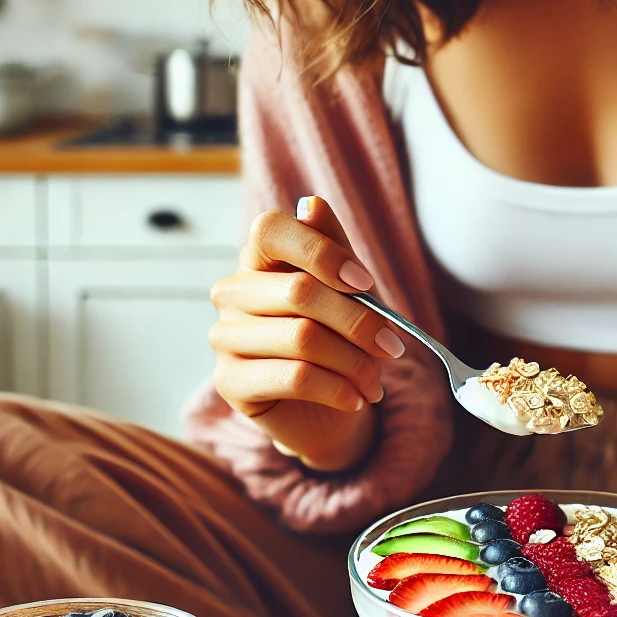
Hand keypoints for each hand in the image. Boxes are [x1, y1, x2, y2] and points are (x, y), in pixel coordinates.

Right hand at [209, 195, 405, 471]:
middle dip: (358, 322)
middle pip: (299, 291)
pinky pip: (295, 377)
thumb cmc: (335, 344)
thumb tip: (313, 203)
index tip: (364, 282)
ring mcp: (224, 337)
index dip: (320, 251)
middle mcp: (232, 293)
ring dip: (354, 363)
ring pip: (303, 339)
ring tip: (374, 382)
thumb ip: (333, 249)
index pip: (271, 229)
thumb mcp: (347, 293)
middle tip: (392, 347)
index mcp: (257, 260)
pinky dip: (337, 389)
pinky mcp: (230, 382)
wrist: (323, 413)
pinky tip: (354, 397)